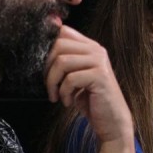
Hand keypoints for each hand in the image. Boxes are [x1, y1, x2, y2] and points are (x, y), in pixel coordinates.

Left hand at [44, 26, 131, 143]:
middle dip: (46, 67)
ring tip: (56, 96)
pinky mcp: (100, 76)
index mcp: (90, 47)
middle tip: (49, 85)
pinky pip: (70, 79)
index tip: (41, 63)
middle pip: (59, 44)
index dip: (48, 43)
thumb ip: (63, 61)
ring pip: (62, 62)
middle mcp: (96, 50)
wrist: (111, 121)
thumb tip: (43, 44)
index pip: (64, 31)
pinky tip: (67, 102)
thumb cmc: (90, 100)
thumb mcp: (74, 77)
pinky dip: (64, 93)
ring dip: (53, 82)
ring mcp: (99, 62)